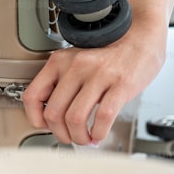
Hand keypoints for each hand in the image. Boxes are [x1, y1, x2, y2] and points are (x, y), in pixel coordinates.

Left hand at [22, 20, 167, 144]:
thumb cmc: (110, 52)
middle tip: (69, 137)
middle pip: (54, 113)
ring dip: (79, 137)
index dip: (35, 118)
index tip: (44, 126)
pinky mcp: (121, 85)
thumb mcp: (77, 61)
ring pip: (75, 118)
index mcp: (60, 61)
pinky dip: (99, 133)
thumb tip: (53, 117)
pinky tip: (99, 134)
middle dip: (61, 133)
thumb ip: (63, 83)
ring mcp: (99, 75)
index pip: (32, 95)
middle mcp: (76, 66)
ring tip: (85, 138)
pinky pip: (103, 117)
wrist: (141, 35)